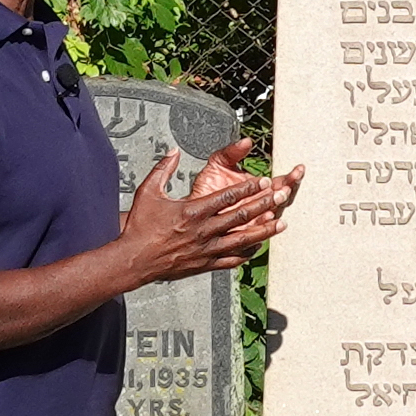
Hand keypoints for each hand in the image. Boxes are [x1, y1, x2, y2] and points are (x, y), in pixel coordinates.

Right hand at [119, 150, 286, 283]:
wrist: (133, 260)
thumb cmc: (139, 227)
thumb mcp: (148, 191)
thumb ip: (163, 169)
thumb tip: (173, 151)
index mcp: (192, 211)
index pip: (227, 196)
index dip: (248, 187)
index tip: (263, 180)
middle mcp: (203, 230)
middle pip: (241, 216)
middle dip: (264, 204)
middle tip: (281, 196)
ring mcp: (206, 249)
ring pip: (242, 239)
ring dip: (264, 230)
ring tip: (282, 223)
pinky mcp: (205, 264)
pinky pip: (232, 259)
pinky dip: (247, 253)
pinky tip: (259, 247)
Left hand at [190, 137, 303, 225]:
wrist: (191, 210)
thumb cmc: (206, 189)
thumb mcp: (218, 164)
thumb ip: (232, 152)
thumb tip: (246, 142)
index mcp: (259, 188)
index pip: (282, 182)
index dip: (292, 177)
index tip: (297, 170)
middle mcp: (260, 204)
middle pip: (283, 199)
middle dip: (287, 191)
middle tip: (286, 186)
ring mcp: (254, 220)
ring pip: (274, 215)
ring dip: (277, 207)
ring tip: (277, 199)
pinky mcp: (244, 233)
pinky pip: (258, 231)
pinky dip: (264, 225)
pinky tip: (267, 218)